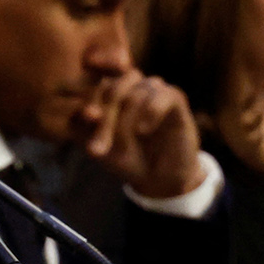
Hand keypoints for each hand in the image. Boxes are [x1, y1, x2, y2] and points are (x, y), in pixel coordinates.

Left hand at [83, 70, 205, 199]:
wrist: (159, 177)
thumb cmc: (125, 157)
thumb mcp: (101, 146)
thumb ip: (87, 128)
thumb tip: (87, 114)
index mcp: (109, 90)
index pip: (95, 87)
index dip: (90, 101)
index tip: (88, 119)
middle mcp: (131, 85)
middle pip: (114, 88)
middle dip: (106, 119)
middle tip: (97, 149)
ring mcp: (153, 89)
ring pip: (136, 92)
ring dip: (126, 121)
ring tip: (122, 147)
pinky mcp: (175, 99)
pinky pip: (164, 94)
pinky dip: (152, 111)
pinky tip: (142, 131)